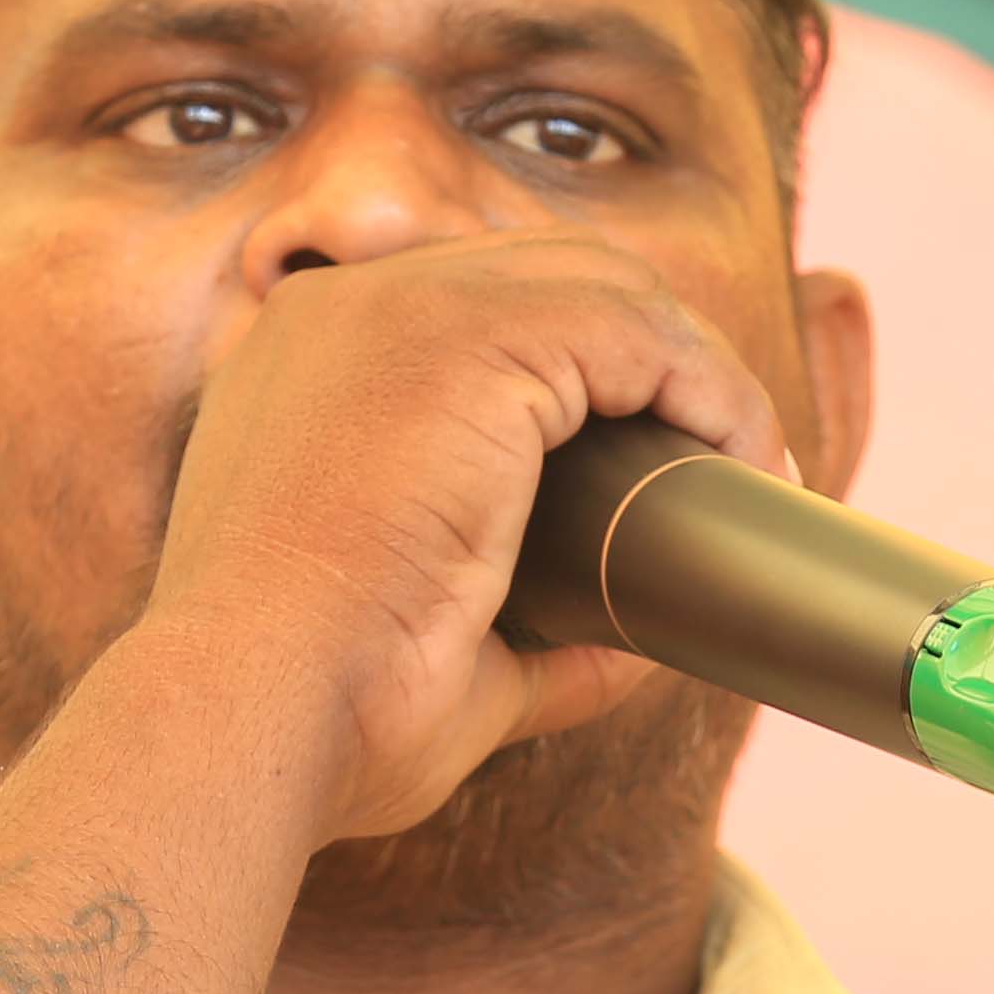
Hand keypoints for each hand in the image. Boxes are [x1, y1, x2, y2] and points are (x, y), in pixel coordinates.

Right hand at [137, 234, 794, 844]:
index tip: (656, 461)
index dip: (583, 369)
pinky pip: (635, 326)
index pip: (475, 310)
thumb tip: (628, 645)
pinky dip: (709, 386)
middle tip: (718, 463)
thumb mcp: (434, 662)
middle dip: (649, 354)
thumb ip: (533, 642)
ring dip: (692, 370)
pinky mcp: (464, 337)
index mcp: (307, 370)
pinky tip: (742, 458)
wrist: (247, 717)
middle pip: (548, 275)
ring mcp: (395, 308)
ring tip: (746, 467)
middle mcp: (340, 311)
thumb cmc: (316, 718)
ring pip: (603, 287)